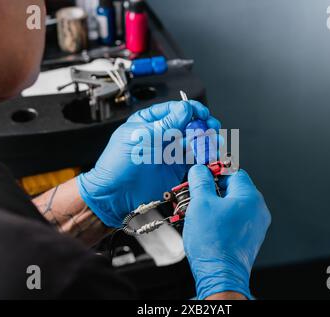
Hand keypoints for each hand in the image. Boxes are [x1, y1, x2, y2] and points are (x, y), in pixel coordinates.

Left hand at [77, 101, 220, 226]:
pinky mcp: (176, 168)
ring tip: (213, 143)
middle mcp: (162, 135)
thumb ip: (167, 123)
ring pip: (194, 141)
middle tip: (211, 127)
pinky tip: (208, 155)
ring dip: (206, 140)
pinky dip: (204, 156)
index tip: (202, 112)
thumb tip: (186, 109)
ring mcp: (170, 151)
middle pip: (189, 124)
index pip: (175, 110)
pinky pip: (194, 159)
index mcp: (150, 121)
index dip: (191, 109)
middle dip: (202, 125)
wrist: (116, 195)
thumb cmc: (118, 164)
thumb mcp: (143, 137)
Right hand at [183, 165, 270, 299]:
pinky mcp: (249, 238)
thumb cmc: (213, 243)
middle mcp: (257, 210)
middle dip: (212, 190)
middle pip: (233, 189)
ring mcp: (255, 225)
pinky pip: (235, 219)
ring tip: (198, 211)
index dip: (215, 171)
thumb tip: (200, 170)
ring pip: (233, 205)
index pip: (233, 172)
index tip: (202, 175)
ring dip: (215, 205)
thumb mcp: (200, 203)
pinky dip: (221, 218)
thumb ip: (201, 181)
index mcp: (250, 197)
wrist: (220, 274)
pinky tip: (206, 224)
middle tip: (195, 195)